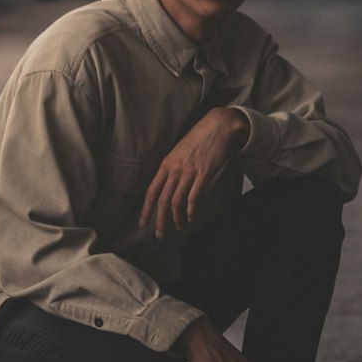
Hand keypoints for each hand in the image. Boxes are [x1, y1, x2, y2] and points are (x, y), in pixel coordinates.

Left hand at [140, 107, 249, 236]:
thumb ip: (172, 167)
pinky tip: (191, 217)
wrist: (218, 126)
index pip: (152, 191)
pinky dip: (191, 211)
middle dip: (159, 221)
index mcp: (166, 163)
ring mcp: (189, 171)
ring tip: (178, 227)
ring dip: (176, 219)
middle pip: (163, 201)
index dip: (146, 210)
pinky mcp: (204, 174)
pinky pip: (194, 198)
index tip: (143, 224)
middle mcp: (175, 169)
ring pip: (177, 202)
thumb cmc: (200, 138)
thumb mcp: (179, 151)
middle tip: (159, 235)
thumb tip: (167, 186)